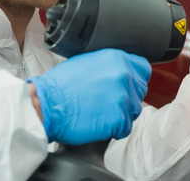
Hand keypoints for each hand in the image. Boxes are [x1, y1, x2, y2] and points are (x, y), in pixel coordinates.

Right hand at [27, 49, 150, 144]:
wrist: (46, 105)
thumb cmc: (60, 86)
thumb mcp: (87, 61)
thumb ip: (109, 65)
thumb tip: (121, 70)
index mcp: (117, 58)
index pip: (143, 69)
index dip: (135, 79)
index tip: (126, 86)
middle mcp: (124, 75)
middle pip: (140, 90)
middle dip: (127, 98)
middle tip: (106, 103)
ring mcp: (123, 97)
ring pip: (134, 110)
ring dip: (120, 114)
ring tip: (99, 112)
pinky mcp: (119, 118)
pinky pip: (125, 127)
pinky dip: (113, 129)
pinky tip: (97, 123)